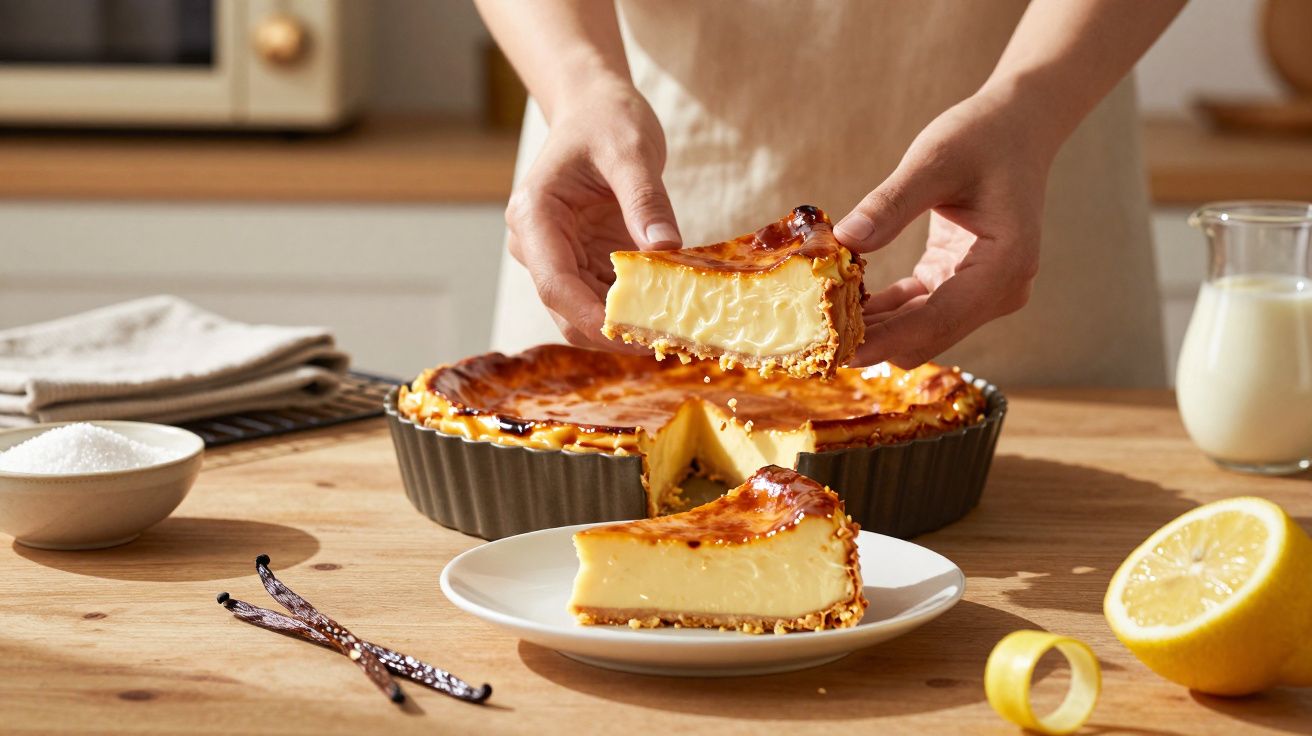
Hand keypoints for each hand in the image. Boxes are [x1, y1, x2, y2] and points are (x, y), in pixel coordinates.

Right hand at [504, 83, 680, 348]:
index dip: (590, 317)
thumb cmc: (606, 120)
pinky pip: (605, 300)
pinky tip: (671, 314)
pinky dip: (634, 311)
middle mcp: (536, 245)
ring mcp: (558, 258)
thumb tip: (665, 247)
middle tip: (666, 342)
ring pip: (584, 314)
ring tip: (675, 333)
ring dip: (626, 328)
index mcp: (534, 215)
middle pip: (566, 310)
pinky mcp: (582, 263)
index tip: (632, 336)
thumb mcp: (631, 150)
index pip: (554, 283)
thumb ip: (646, 198)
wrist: (594, 109)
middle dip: (612, 331)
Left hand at [834, 90, 1054, 368]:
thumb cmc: (982, 136)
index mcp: (1004, 266)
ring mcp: (984, 292)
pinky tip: (844, 301)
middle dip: (876, 340)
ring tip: (822, 321)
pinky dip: (885, 310)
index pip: (938, 320)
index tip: (841, 354)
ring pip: (921, 329)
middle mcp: (1000, 290)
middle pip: (929, 336)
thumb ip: (891, 204)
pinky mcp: (963, 283)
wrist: (1018, 125)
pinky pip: (918, 309)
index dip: (887, 340)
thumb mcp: (934, 161)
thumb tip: (845, 240)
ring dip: (876, 328)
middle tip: (817, 336)